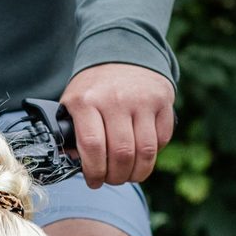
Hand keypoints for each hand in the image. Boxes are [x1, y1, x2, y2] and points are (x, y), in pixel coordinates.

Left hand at [60, 64, 174, 186]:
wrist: (122, 53)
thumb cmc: (94, 88)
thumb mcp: (74, 102)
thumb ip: (71, 132)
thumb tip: (73, 164)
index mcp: (86, 101)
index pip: (93, 147)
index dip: (94, 172)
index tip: (94, 181)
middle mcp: (115, 99)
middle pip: (122, 153)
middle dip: (117, 177)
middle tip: (112, 180)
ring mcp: (142, 99)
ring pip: (145, 151)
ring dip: (137, 172)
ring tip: (128, 174)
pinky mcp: (163, 100)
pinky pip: (162, 139)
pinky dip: (153, 154)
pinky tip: (141, 153)